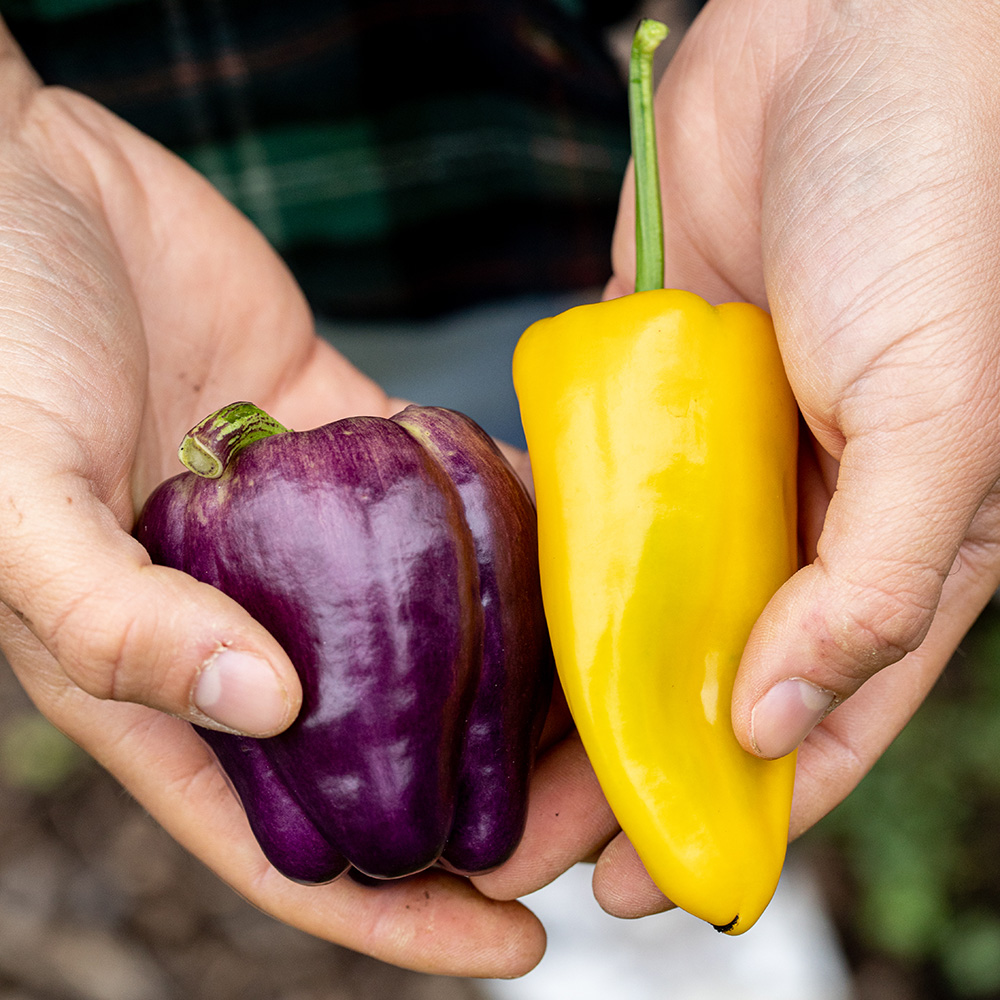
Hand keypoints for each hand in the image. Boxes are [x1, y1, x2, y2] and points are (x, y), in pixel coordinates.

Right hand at [0, 28, 542, 974]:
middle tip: (613, 806)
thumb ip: (120, 617)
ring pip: (435, 632)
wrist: (25, 184)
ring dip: (526, 673)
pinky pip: (445, 501)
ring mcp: (300, 532)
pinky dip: (509, 529)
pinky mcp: (338, 437)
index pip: (285, 836)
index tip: (513, 944)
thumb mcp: (15, 495)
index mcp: (158, 674)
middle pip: (390, 748)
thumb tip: (266, 707)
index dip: (395, 910)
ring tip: (630, 694)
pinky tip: (586, 549)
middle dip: (498, 795)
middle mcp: (244, 618)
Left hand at [479, 0, 999, 918]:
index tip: (645, 887)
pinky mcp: (645, 393)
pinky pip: (587, 503)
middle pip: (705, 683)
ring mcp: (715, 459)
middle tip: (530, 847)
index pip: (812, 720)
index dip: (736, 813)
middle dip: (627, 772)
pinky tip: (489, 626)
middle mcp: (802, 517)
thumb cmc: (939, 210)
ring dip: (572, 688)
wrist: (848, 45)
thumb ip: (877, 581)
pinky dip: (548, 568)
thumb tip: (774, 714)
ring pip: (636, 610)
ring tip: (487, 762)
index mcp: (898, 544)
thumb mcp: (949, 415)